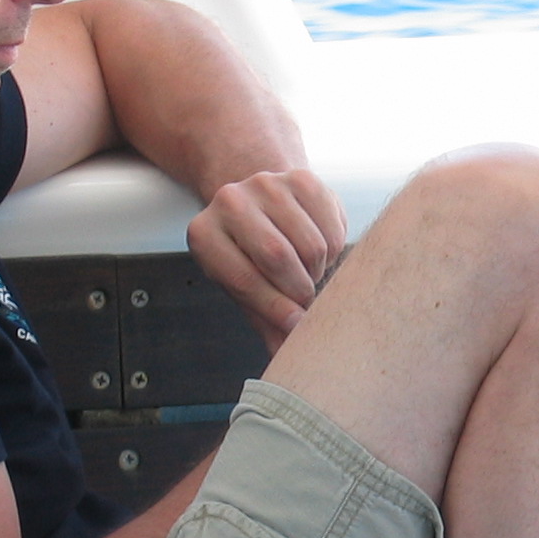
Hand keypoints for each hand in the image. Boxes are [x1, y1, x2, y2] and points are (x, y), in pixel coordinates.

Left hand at [185, 167, 347, 352]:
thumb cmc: (250, 256)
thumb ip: (264, 321)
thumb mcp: (245, 287)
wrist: (263, 203)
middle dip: (300, 289)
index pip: (243, 279)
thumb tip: (284, 359)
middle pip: (278, 257)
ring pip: (311, 244)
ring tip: (307, 271)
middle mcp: (229, 202)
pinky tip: (319, 250)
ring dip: (317, 269)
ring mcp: (266, 184)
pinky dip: (334, 248)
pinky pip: (331, 227)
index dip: (274, 309)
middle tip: (305, 298)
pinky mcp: (301, 178)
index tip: (297, 326)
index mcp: (204, 235)